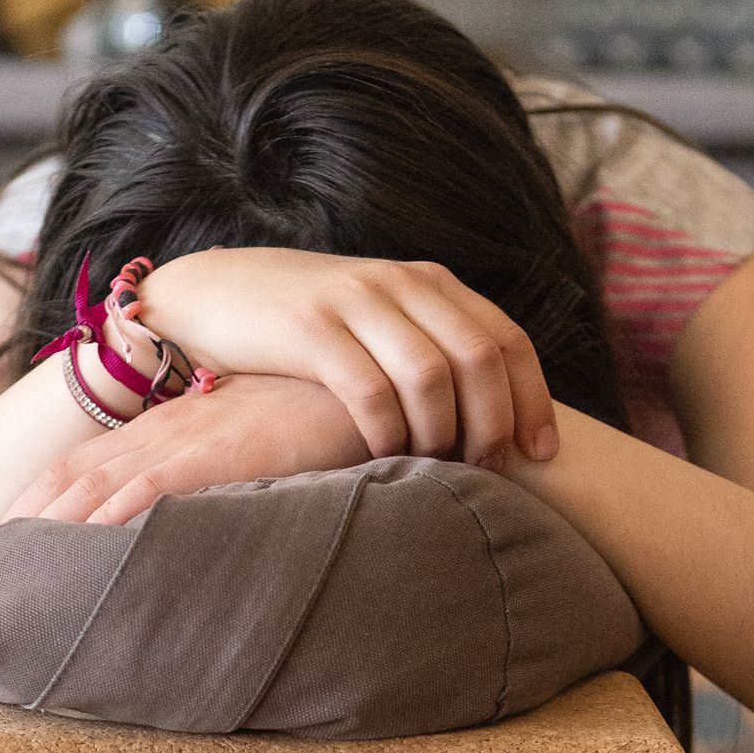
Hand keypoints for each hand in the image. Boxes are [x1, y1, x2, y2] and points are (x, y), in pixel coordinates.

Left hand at [3, 373, 368, 526]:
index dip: (35, 500)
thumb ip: (210, 478)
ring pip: (95, 484)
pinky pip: (148, 488)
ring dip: (49, 528)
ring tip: (11, 571)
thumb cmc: (310, 417)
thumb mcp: (245, 446)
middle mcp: (159, 430)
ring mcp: (183, 439)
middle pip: (69, 475)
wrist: (355, 381)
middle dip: (21, 519)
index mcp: (162, 427)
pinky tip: (80, 549)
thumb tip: (185, 521)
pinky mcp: (214, 453)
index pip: (79, 464)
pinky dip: (108, 520)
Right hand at [134, 249, 558, 469]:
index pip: (506, 340)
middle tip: (483, 468)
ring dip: (442, 432)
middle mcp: (400, 284)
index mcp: (429, 284)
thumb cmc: (304, 331)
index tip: (541, 454)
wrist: (211, 296)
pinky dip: (387, 432)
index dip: (532, 400)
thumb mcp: (378, 327)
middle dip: (492, 423)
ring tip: (433, 465)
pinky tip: (382, 456)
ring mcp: (355, 301)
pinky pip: (370, 390)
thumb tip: (493, 423)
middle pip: (479, 358)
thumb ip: (429, 352)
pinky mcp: (310, 328)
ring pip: (432, 374)